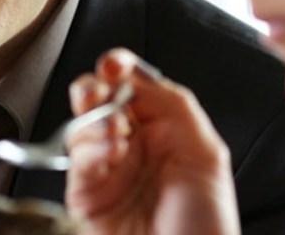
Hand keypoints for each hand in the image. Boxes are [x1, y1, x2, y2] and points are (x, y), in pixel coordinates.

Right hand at [65, 48, 240, 234]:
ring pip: (83, 126)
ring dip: (95, 119)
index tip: (114, 64)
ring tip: (116, 131)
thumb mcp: (205, 154)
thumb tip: (136, 78)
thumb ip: (175, 105)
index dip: (120, 69)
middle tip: (99, 88)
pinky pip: (78, 160)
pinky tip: (111, 153)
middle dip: (94, 87)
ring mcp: (108, 171)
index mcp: (165, 131)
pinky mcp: (86, 195)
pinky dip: (90, 148)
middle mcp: (134, 148)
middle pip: (99, 101)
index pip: (135, 87)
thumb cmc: (206, 225)